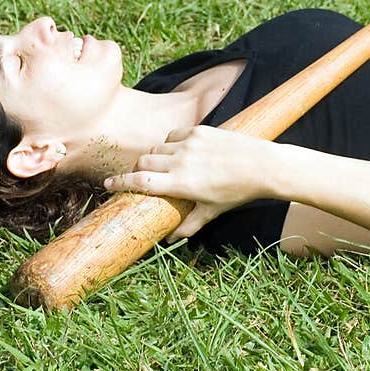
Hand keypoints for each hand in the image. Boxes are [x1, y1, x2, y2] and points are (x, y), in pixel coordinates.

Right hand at [103, 125, 270, 241]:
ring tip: (161, 166)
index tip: (108, 184)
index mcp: (180, 183)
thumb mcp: (212, 211)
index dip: (120, 182)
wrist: (262, 166)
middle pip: (143, 162)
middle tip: (140, 177)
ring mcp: (188, 143)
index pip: (140, 181)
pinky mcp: (198, 131)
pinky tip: (177, 151)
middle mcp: (180, 161)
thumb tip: (171, 239)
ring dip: (153, 157)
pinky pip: (173, 136)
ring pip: (157, 148)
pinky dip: (169, 143)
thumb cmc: (237, 192)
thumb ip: (189, 225)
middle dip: (137, 170)